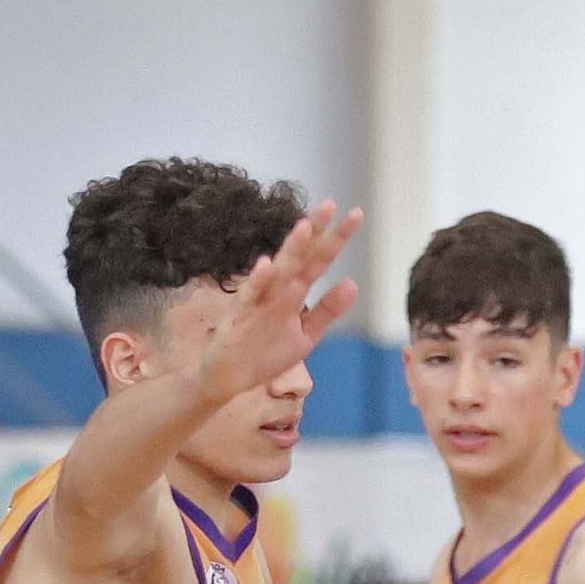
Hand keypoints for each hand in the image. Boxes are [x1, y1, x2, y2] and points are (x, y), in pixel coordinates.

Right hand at [201, 201, 362, 407]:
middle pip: (300, 255)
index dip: (336, 238)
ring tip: (304, 227)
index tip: (355, 215)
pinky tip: (266, 265)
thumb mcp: (306, 334)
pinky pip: (249, 296)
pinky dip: (257, 281)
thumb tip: (353, 282)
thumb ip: (327, 310)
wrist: (229, 378)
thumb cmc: (265, 352)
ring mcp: (259, 299)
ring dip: (290, 249)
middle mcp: (279, 289)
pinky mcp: (240, 316)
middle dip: (314, 231)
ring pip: (277, 270)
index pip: (319, 259)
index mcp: (295, 291)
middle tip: (330, 204)